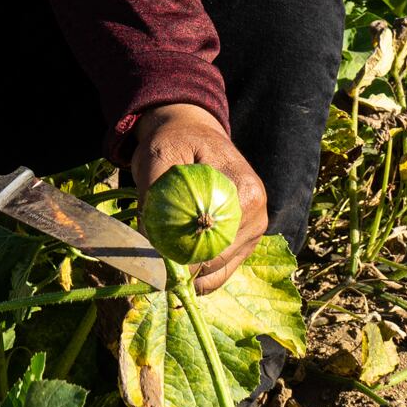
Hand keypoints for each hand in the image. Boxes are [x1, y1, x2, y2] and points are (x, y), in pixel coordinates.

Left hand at [131, 102, 267, 293]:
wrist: (191, 131)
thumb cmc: (175, 141)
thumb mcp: (158, 156)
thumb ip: (154, 194)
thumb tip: (149, 242)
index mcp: (245, 194)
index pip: (213, 244)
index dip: (179, 259)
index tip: (150, 261)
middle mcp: (257, 216)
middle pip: (216, 263)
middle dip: (181, 270)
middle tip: (149, 266)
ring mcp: (253, 231)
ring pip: (217, 273)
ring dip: (188, 275)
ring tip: (159, 265)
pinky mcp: (243, 241)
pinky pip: (219, 270)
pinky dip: (195, 273)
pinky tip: (174, 264)